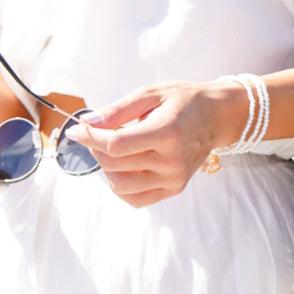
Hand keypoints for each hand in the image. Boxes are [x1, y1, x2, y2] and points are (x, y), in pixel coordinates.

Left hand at [66, 79, 246, 208]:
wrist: (217, 117)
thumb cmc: (184, 101)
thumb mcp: (151, 94)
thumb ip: (118, 110)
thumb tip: (87, 123)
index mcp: (167, 133)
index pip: (115, 145)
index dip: (90, 138)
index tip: (77, 130)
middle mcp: (171, 160)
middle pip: (114, 164)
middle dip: (96, 148)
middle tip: (96, 133)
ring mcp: (173, 179)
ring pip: (120, 185)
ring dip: (106, 168)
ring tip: (112, 150)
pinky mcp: (174, 188)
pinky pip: (136, 199)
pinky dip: (121, 186)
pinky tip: (123, 167)